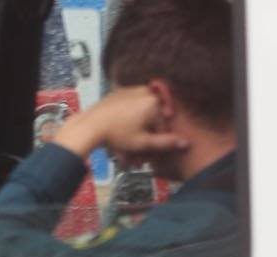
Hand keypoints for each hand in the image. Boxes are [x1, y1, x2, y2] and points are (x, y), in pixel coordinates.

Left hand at [54, 86, 187, 161]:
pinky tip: (121, 124)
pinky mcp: (120, 91)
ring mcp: (132, 89)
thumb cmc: (116, 134)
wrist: (90, 125)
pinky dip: (130, 113)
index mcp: (154, 102)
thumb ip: (165, 142)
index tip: (149, 146)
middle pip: (153, 114)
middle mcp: (145, 91)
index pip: (163, 123)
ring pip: (143, 108)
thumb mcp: (142, 142)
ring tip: (128, 134)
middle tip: (137, 141)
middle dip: (147, 129)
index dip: (157, 137)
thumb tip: (185, 143)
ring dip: (139, 121)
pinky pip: (131, 102)